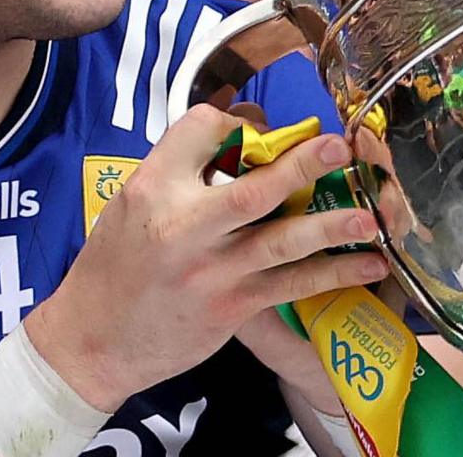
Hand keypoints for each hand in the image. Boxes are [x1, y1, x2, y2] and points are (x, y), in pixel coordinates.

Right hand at [22, 104, 385, 410]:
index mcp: (153, 189)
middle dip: (303, 164)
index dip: (235, 120)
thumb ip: (184, 166)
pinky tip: (369, 265)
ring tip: (371, 213)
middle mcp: (183, 227)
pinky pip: (292, 285)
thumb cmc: (116, 264)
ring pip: (283, 241)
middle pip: (253, 188)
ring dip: (332, 226)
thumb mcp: (133, 202)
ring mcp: (212, 271)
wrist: (91, 341)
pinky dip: (334, 274)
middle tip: (342, 147)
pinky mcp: (232, 307)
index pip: (201, 129)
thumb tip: (248, 126)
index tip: (260, 126)